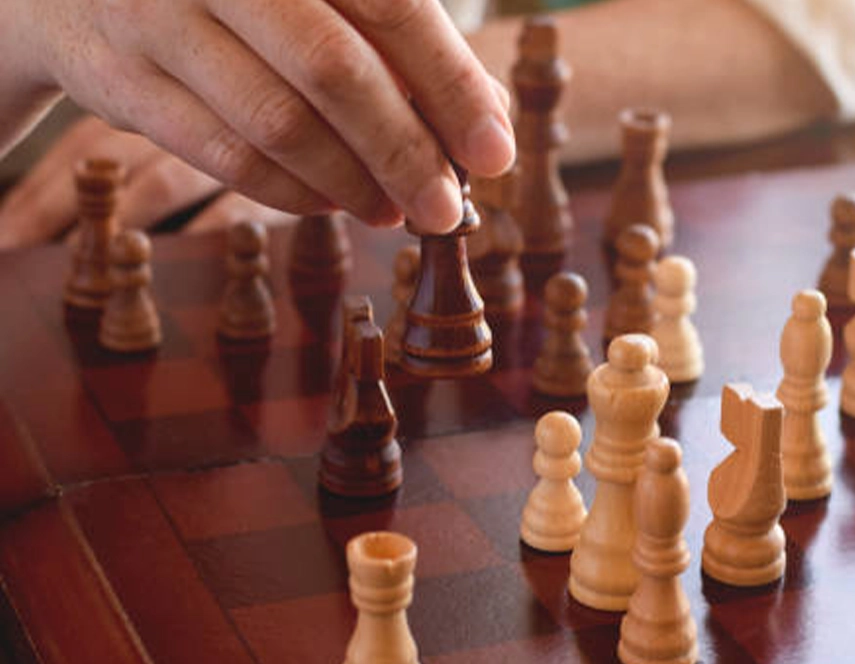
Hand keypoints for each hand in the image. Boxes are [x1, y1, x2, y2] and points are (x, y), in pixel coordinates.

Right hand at [18, 0, 513, 232]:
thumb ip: (390, 29)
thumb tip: (486, 114)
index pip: (391, 5)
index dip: (451, 85)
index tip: (495, 152)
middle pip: (335, 71)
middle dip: (406, 153)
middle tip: (448, 208)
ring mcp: (156, 15)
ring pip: (277, 122)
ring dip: (352, 183)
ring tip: (397, 211)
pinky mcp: (118, 79)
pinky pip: (223, 155)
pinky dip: (290, 192)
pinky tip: (333, 203)